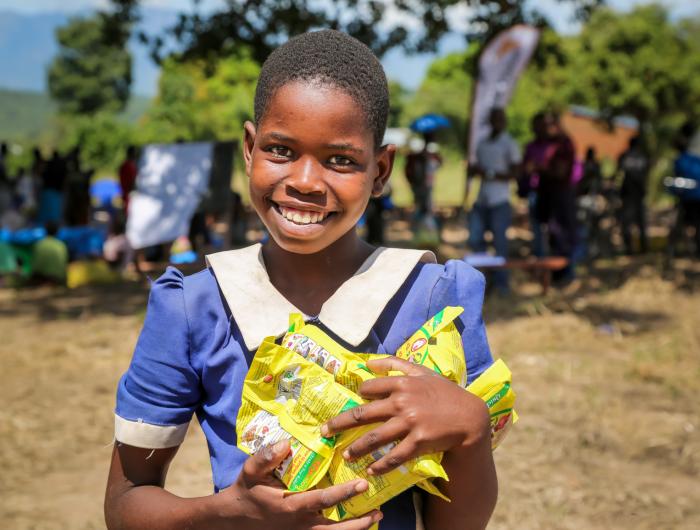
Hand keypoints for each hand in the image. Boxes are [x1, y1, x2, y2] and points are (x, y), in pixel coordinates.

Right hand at [217, 440, 382, 528]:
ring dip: (356, 529)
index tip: (362, 484)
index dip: (343, 493)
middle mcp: (299, 523)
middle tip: (378, 509)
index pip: (322, 500)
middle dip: (358, 521)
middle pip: (334, 529)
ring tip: (376, 517)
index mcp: (290, 506)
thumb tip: (286, 443)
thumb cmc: (247, 491)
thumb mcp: (250, 471)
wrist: (235, 519)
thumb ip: (266, 456)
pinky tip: (360, 524)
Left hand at [321, 358, 490, 475]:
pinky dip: (381, 464)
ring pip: (375, 438)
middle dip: (340, 423)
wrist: (469, 416)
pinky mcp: (419, 442)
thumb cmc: (444, 392)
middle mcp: (402, 402)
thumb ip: (396, 363)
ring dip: (357, 448)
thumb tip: (368, 361)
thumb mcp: (422, 372)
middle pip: (363, 414)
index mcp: (402, 383)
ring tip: (346, 455)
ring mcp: (410, 423)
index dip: (360, 395)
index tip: (353, 402)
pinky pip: (395, 455)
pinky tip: (371, 470)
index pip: (369, 388)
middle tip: (324, 431)